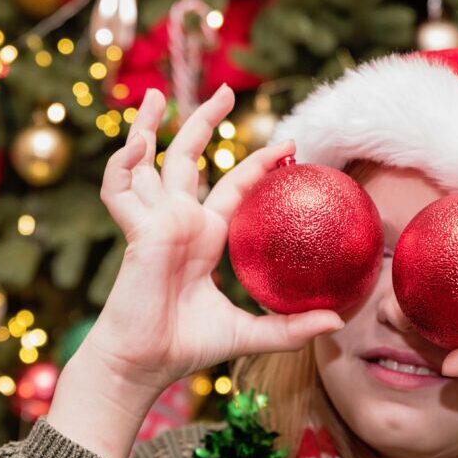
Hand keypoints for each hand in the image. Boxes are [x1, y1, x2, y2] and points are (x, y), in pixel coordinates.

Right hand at [81, 85, 344, 392]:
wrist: (144, 366)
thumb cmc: (185, 347)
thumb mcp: (247, 333)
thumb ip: (288, 329)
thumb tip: (337, 322)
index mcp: (204, 237)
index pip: (232, 187)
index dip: (256, 164)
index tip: (288, 145)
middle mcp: (179, 222)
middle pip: (187, 159)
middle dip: (203, 122)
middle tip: (226, 92)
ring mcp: (155, 223)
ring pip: (147, 164)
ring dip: (146, 127)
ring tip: (155, 95)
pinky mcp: (138, 232)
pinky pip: (121, 189)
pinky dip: (123, 164)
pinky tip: (137, 143)